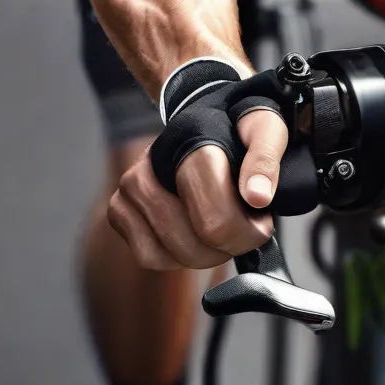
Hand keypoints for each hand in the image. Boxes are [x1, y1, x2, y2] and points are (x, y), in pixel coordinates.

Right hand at [108, 108, 286, 269]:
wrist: (200, 127)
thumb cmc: (234, 133)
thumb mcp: (266, 131)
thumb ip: (265, 159)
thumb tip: (257, 197)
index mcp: (190, 146)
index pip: (216, 218)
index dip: (248, 233)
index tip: (261, 223)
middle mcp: (151, 166)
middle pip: (197, 243)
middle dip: (229, 245)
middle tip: (241, 226)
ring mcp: (129, 189)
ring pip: (172, 254)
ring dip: (205, 254)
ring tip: (217, 227)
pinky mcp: (119, 210)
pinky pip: (150, 257)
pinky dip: (176, 257)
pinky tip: (192, 233)